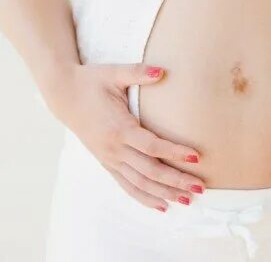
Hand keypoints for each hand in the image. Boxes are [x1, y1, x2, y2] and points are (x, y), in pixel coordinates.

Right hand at [46, 63, 204, 211]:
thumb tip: (161, 71)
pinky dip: (144, 197)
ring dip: (164, 193)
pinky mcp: (107, 162)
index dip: (175, 152)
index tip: (197, 157)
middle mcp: (114, 148)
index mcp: (119, 128)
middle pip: (150, 171)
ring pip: (140, 183)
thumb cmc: (92, 82)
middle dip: (176, 180)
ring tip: (187, 200)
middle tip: (201, 187)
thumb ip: (138, 73)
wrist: (65, 95)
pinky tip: (162, 205)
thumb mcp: (114, 73)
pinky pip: (126, 185)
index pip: (152, 145)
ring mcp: (110, 158)